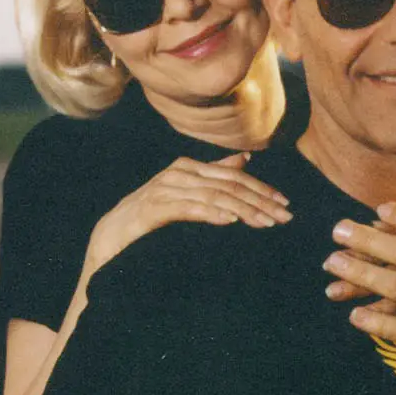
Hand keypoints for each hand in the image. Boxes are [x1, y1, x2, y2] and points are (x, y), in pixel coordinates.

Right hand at [85, 154, 289, 271]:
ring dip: (243, 210)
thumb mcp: (186, 193)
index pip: (235, 177)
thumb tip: (245, 159)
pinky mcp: (154, 208)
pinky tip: (230, 220)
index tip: (285, 205)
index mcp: (189, 168)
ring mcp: (165, 189)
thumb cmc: (150, 215)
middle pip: (229, 185)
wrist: (111, 235)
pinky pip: (189, 208)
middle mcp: (179, 173)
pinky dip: (211, 213)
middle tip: (284, 217)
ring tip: (265, 222)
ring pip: (214, 197)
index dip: (262, 190)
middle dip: (260, 201)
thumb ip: (214, 176)